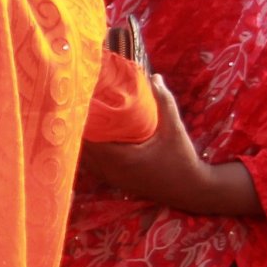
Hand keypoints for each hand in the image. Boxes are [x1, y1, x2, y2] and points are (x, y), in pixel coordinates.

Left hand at [81, 77, 261, 215]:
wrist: (190, 189)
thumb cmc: (182, 158)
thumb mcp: (174, 129)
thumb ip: (164, 102)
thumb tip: (154, 77)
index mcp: (121, 158)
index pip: (89, 139)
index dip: (81, 122)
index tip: (78, 104)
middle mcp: (111, 171)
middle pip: (82, 149)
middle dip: (78, 129)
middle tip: (76, 108)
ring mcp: (111, 179)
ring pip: (85, 159)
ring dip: (82, 142)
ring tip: (80, 121)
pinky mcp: (114, 182)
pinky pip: (92, 166)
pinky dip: (89, 153)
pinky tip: (92, 139)